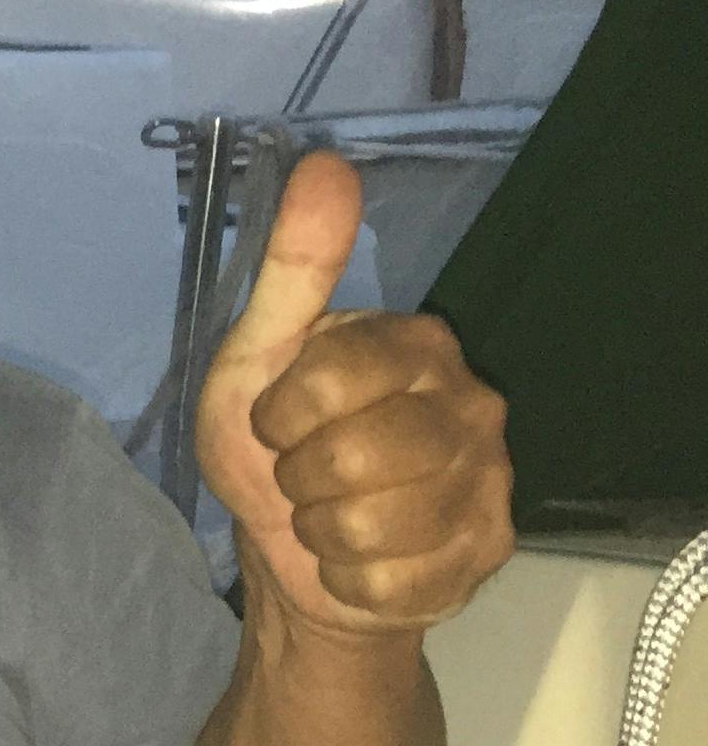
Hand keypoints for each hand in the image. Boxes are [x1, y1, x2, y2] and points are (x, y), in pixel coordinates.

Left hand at [194, 152, 514, 638]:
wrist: (299, 557)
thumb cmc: (277, 447)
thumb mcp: (256, 357)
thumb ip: (292, 268)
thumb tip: (325, 164)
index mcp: (417, 344)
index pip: (336, 374)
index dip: (282, 412)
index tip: (275, 421)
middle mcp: (471, 403)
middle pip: (357, 455)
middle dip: (300, 478)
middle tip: (303, 475)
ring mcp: (489, 481)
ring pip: (375, 524)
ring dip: (321, 531)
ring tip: (327, 516)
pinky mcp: (485, 553)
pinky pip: (392, 581)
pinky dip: (349, 579)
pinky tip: (357, 560)